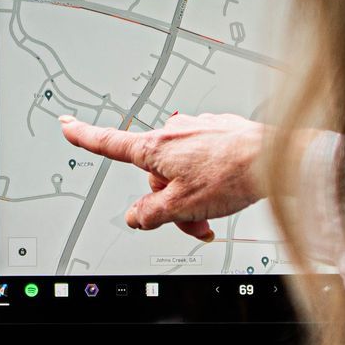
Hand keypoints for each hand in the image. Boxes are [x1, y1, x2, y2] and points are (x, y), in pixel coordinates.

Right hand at [59, 112, 268, 241]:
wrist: (276, 159)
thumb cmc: (232, 175)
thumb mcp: (181, 207)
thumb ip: (150, 214)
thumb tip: (134, 216)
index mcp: (155, 148)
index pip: (110, 144)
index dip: (85, 137)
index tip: (67, 125)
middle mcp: (173, 131)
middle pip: (155, 173)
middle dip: (169, 198)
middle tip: (192, 219)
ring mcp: (197, 129)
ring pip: (181, 168)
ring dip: (192, 192)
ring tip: (214, 209)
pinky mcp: (218, 131)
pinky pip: (202, 159)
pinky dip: (209, 177)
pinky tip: (228, 186)